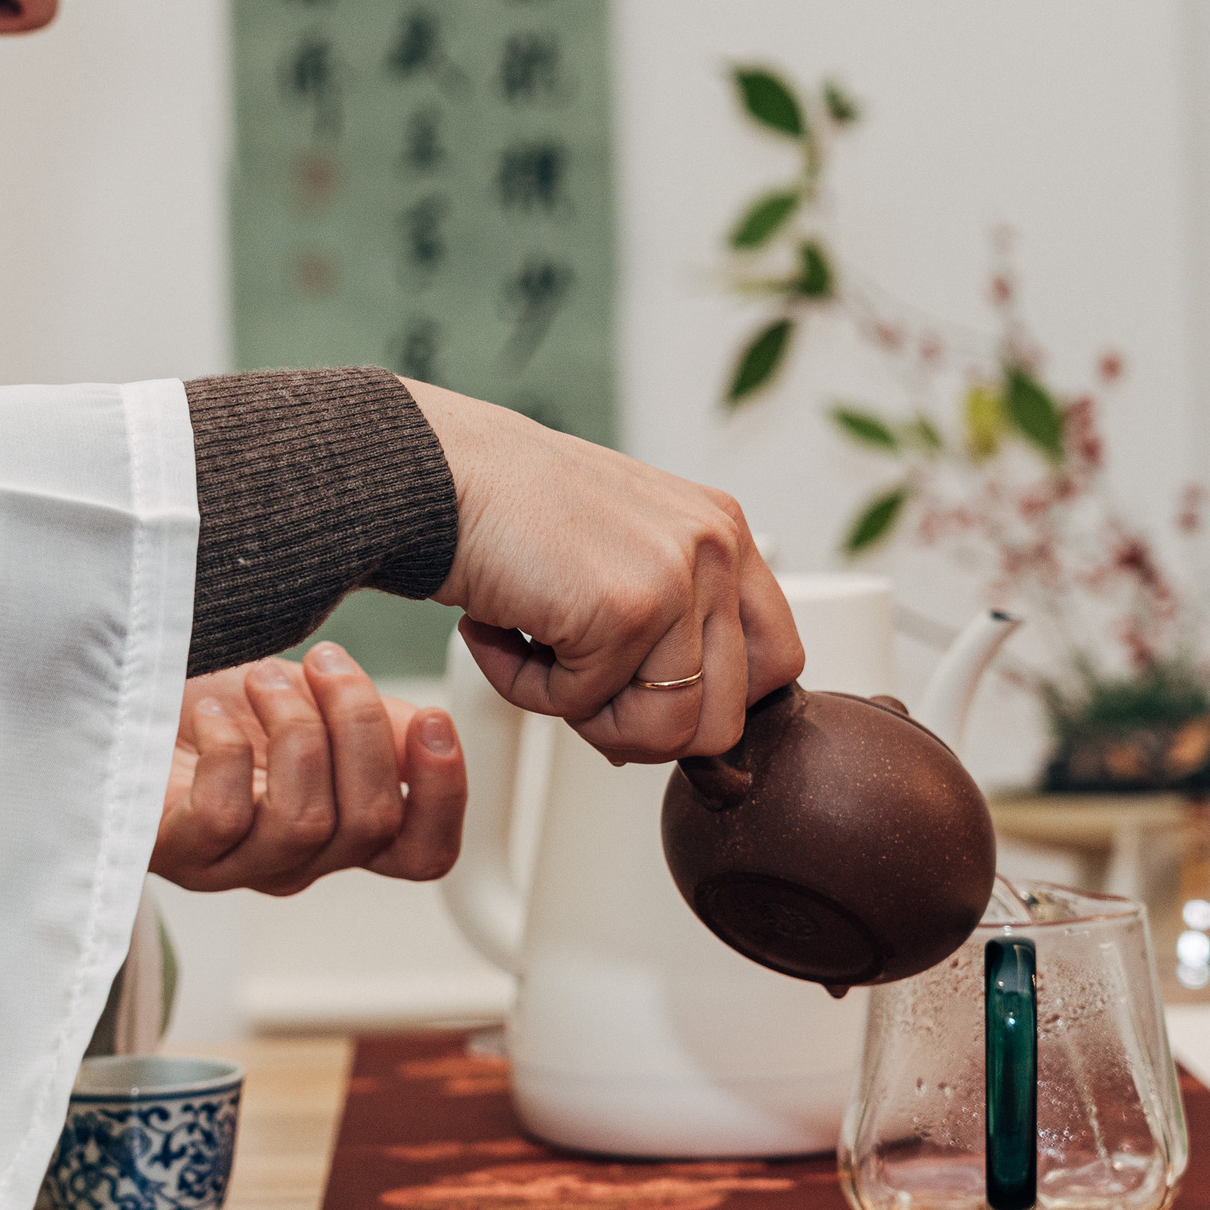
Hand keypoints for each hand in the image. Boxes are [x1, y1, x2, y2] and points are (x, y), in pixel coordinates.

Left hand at [150, 643, 467, 895]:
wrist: (124, 694)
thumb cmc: (221, 703)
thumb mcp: (315, 700)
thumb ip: (375, 723)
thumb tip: (427, 731)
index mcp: (341, 824)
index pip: (421, 852)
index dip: (444, 797)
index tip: (433, 718)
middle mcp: (295, 856)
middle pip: (370, 823)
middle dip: (359, 722)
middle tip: (328, 660)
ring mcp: (235, 863)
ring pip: (306, 822)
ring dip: (295, 727)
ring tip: (262, 677)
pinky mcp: (177, 851)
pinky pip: (223, 817)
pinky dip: (227, 750)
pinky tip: (213, 714)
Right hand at [402, 380, 802, 763]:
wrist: (432, 472)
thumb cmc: (506, 516)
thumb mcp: (618, 555)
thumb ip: (668, 626)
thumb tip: (678, 737)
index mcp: (722, 531)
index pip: (777, 662)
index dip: (709, 702)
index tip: (643, 697)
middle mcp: (716, 545)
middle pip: (725, 718)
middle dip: (639, 726)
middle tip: (571, 680)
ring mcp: (678, 573)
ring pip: (666, 731)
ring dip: (583, 713)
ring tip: (532, 652)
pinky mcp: (628, 606)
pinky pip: (588, 709)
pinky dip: (527, 689)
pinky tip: (497, 629)